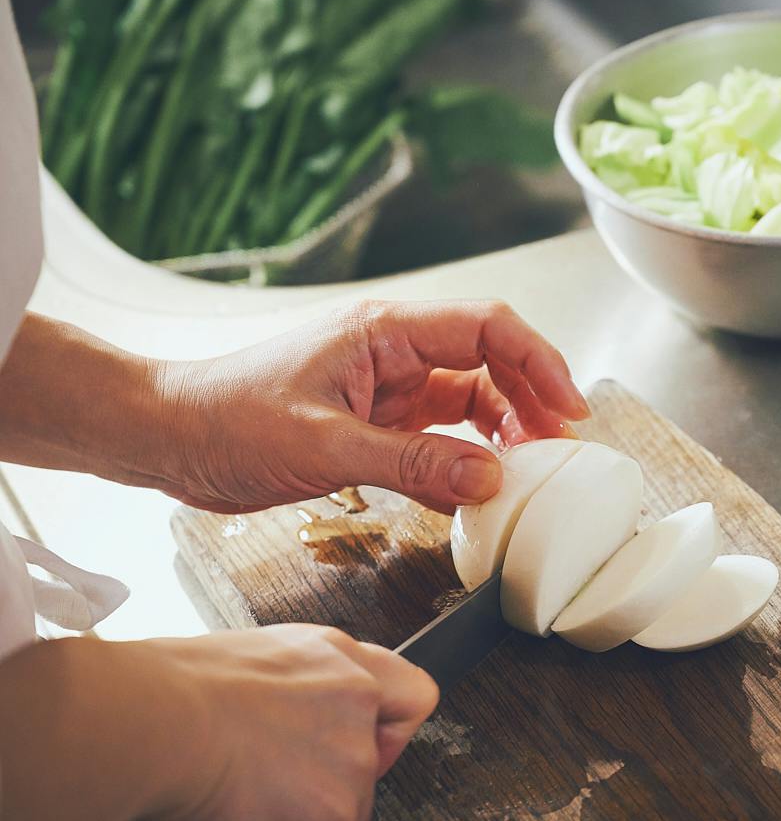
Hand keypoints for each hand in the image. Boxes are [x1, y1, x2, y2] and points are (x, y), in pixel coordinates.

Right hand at [132, 625, 437, 820]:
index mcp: (346, 668)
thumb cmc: (180, 684)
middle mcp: (358, 721)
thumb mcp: (262, 655)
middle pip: (365, 774)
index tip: (362, 740)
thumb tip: (289, 719)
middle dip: (318, 789)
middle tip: (263, 788)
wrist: (152, 723)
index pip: (413, 699)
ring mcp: (344, 781)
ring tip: (226, 820)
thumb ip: (304, 687)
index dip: (389, 728)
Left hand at [158, 299, 588, 513]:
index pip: (487, 329)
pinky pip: (438, 440)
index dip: (539, 362)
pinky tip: (478, 491)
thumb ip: (413, 464)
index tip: (570, 407)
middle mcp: (394, 354)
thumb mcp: (325, 447)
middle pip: (490, 363)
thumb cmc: (226, 418)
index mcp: (385, 332)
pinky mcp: (375, 426)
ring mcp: (386, 391)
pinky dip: (464, 463)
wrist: (169, 438)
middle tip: (561, 449)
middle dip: (532, 401)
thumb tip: (491, 477)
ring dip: (504, 434)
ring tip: (531, 472)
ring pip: (470, 402)